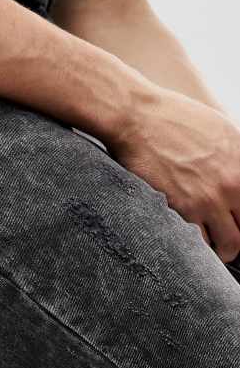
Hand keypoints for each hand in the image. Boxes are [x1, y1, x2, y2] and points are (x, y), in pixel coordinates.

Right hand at [109, 86, 239, 263]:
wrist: (138, 119)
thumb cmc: (174, 119)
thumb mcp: (220, 130)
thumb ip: (236, 158)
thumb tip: (237, 175)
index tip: (235, 220)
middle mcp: (231, 186)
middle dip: (235, 238)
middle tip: (225, 238)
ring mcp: (206, 201)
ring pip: (226, 245)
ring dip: (219, 247)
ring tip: (209, 243)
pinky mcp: (180, 210)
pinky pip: (196, 242)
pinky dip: (194, 244)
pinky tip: (187, 236)